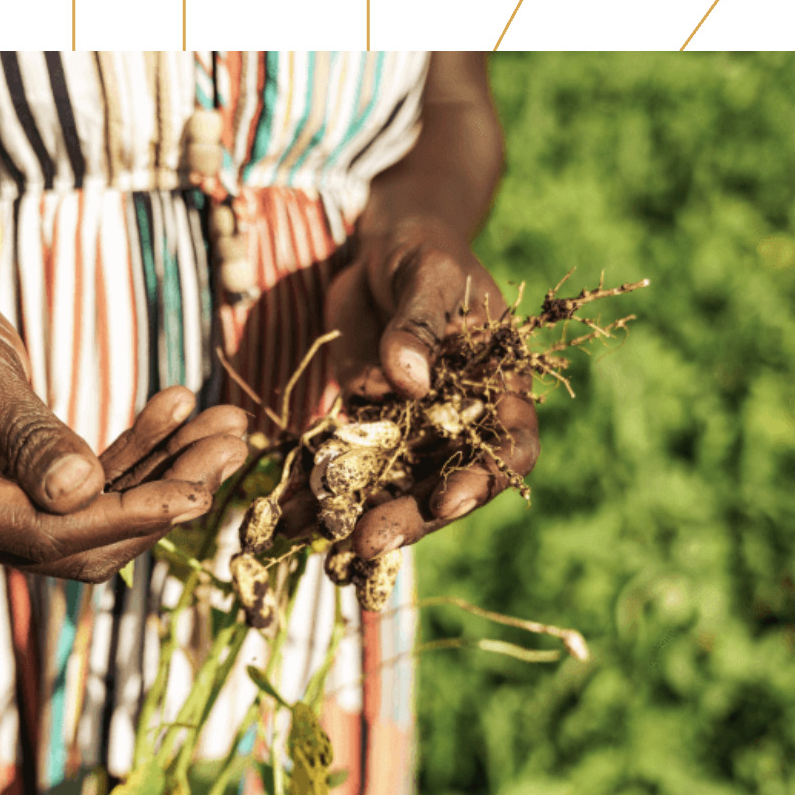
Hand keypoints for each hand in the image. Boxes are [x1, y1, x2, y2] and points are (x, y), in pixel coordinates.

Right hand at [0, 268, 250, 582]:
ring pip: (87, 525)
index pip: (35, 533)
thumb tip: (83, 494)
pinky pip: (80, 498)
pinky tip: (179, 414)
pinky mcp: (6, 501)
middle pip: (71, 543)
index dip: (120, 516)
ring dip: (161, 479)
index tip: (197, 490)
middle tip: (231, 442)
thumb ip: (28, 432)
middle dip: (159, 500)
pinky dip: (134, 461)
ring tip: (224, 426)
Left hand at [317, 225, 539, 560]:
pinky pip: (345, 466)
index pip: (508, 445)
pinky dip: (318, 492)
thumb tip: (409, 379)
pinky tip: (285, 516)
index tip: (448, 502)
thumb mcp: (426, 276)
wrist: (381, 250)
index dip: (482, 479)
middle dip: (409, 517)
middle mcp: (461, 420)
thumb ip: (420, 324)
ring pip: (393, 486)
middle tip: (366, 543)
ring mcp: (413, 429)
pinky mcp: (366, 426)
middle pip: (445, 483)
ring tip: (317, 543)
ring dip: (358, 517)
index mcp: (500, 388)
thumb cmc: (422, 253)